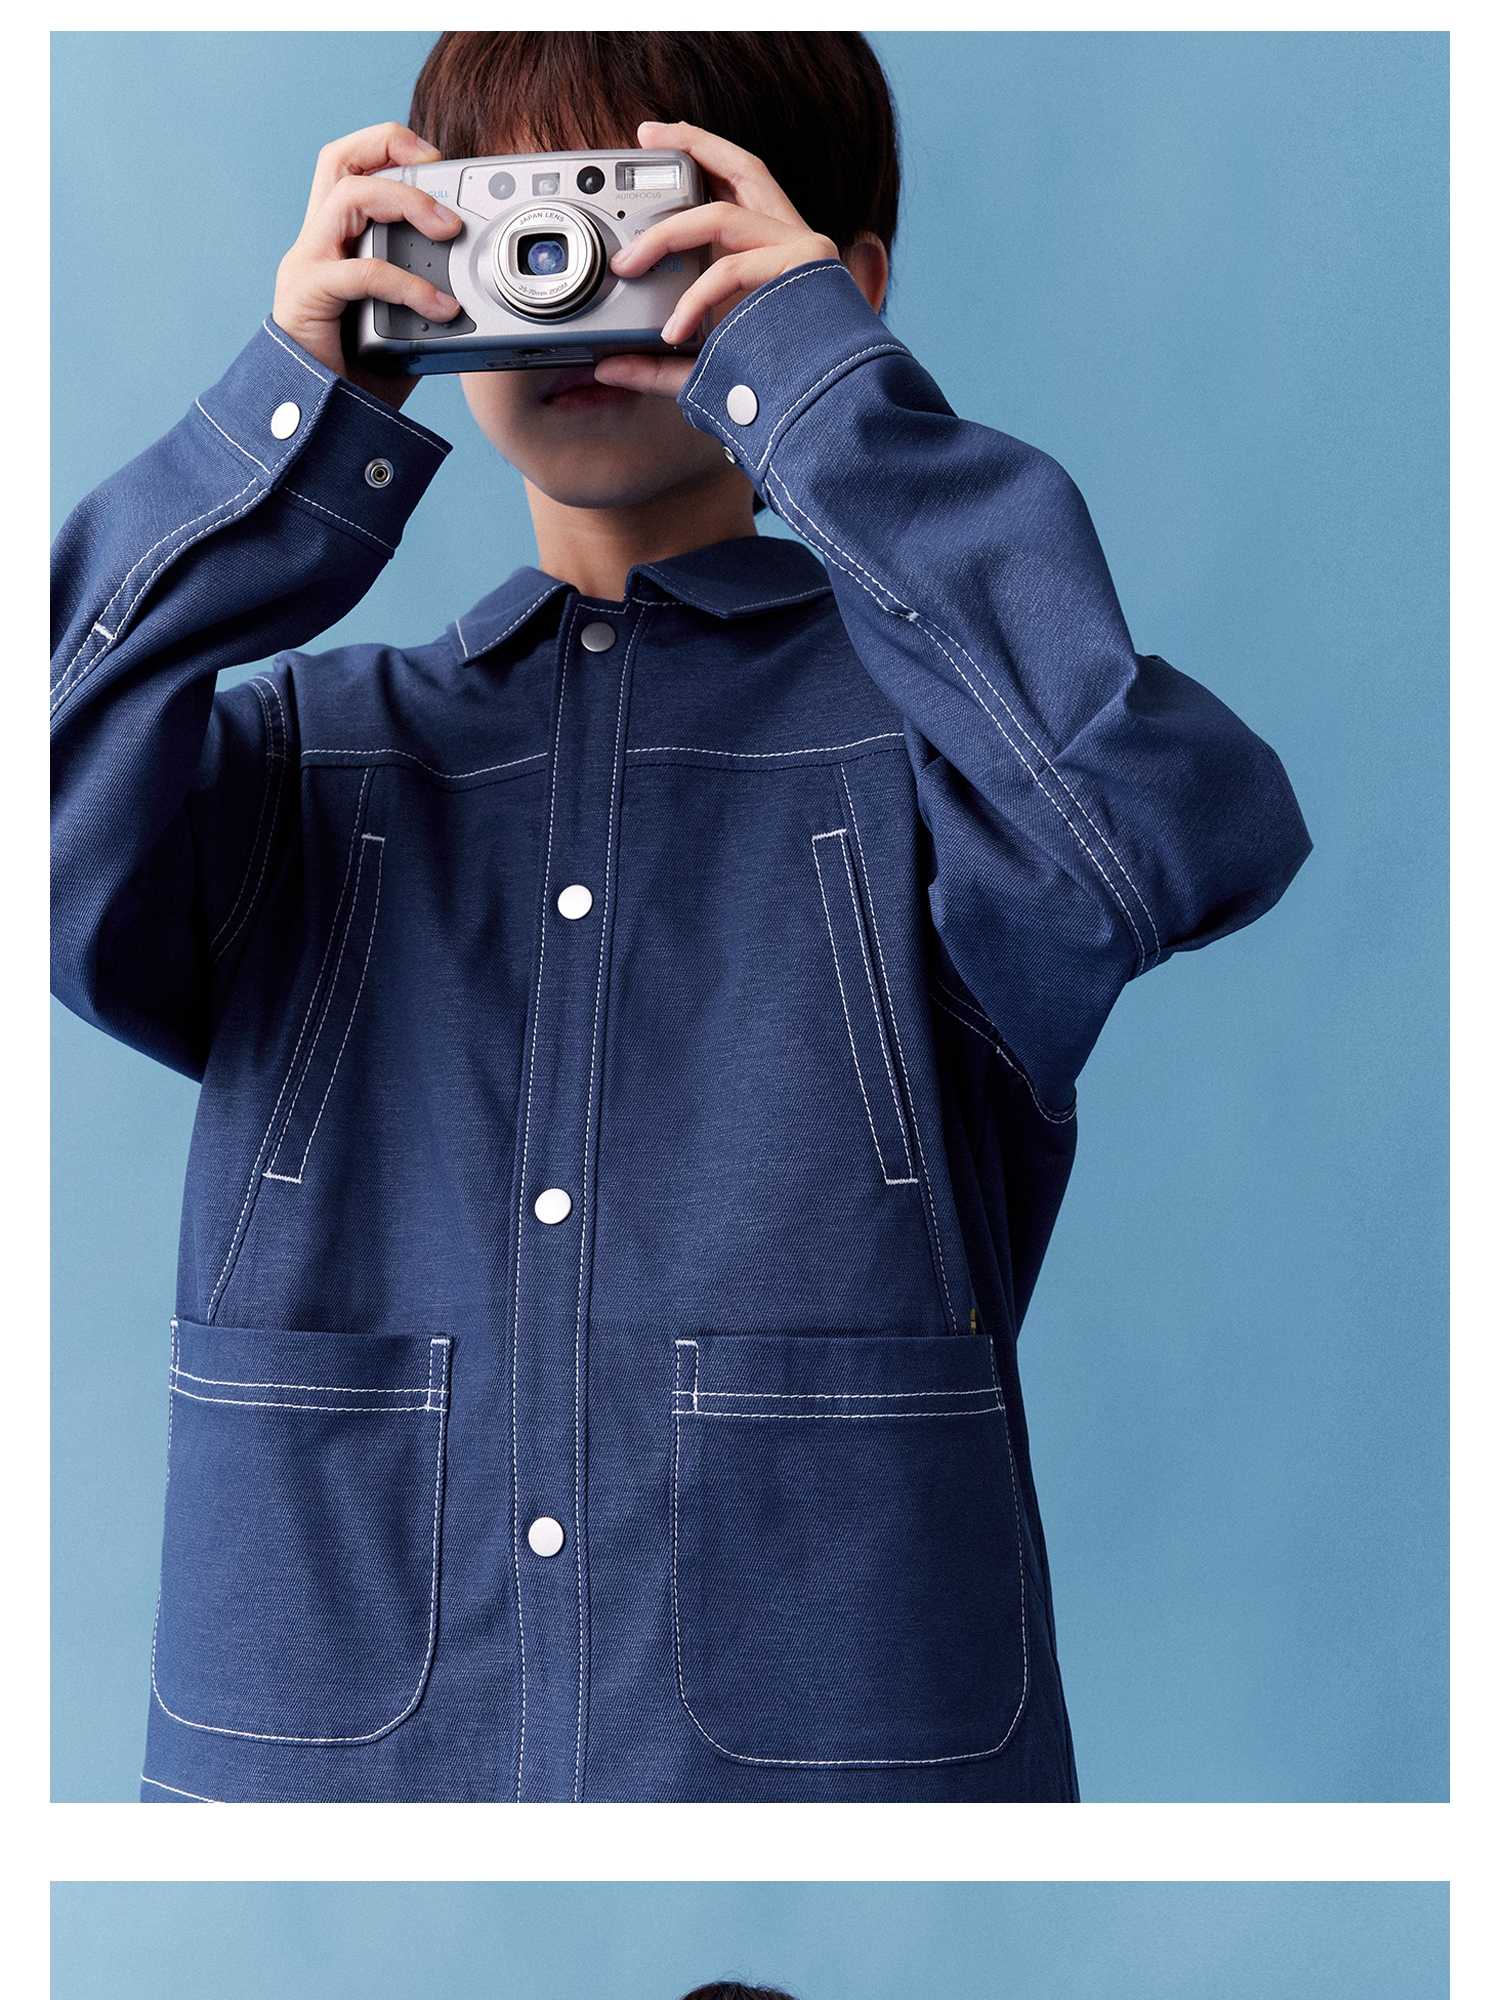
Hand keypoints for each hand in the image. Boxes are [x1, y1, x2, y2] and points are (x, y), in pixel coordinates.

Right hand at [271, 122, 463, 408]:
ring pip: (349, 196)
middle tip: (443, 172)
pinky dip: (408, 285)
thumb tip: (482, 289)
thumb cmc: (360, 382)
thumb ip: (429, 298)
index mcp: (337, 244)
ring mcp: (307, 266)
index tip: (442, 165)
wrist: (320, 433)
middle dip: (392, 147)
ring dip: (406, 203)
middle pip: (340, 159)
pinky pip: (360, 273)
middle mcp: (316, 244)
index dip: (393, 148)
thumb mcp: (408, 329)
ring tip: (450, 231)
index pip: (354, 167)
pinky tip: (442, 309)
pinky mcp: (306, 297)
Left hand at [592, 120, 839, 398]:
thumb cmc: (781, 392)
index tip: (657, 141)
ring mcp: (802, 250)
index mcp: (776, 253)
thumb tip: (606, 368)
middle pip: (742, 167)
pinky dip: (696, 297)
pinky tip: (675, 329)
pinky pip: (732, 269)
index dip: (702, 155)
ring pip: (722, 214)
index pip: (740, 184)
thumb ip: (657, 368)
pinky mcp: (808, 267)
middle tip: (645, 138)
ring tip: (628, 264)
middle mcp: (793, 240)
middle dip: (691, 144)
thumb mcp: (704, 373)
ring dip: (666, 232)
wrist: (831, 412)